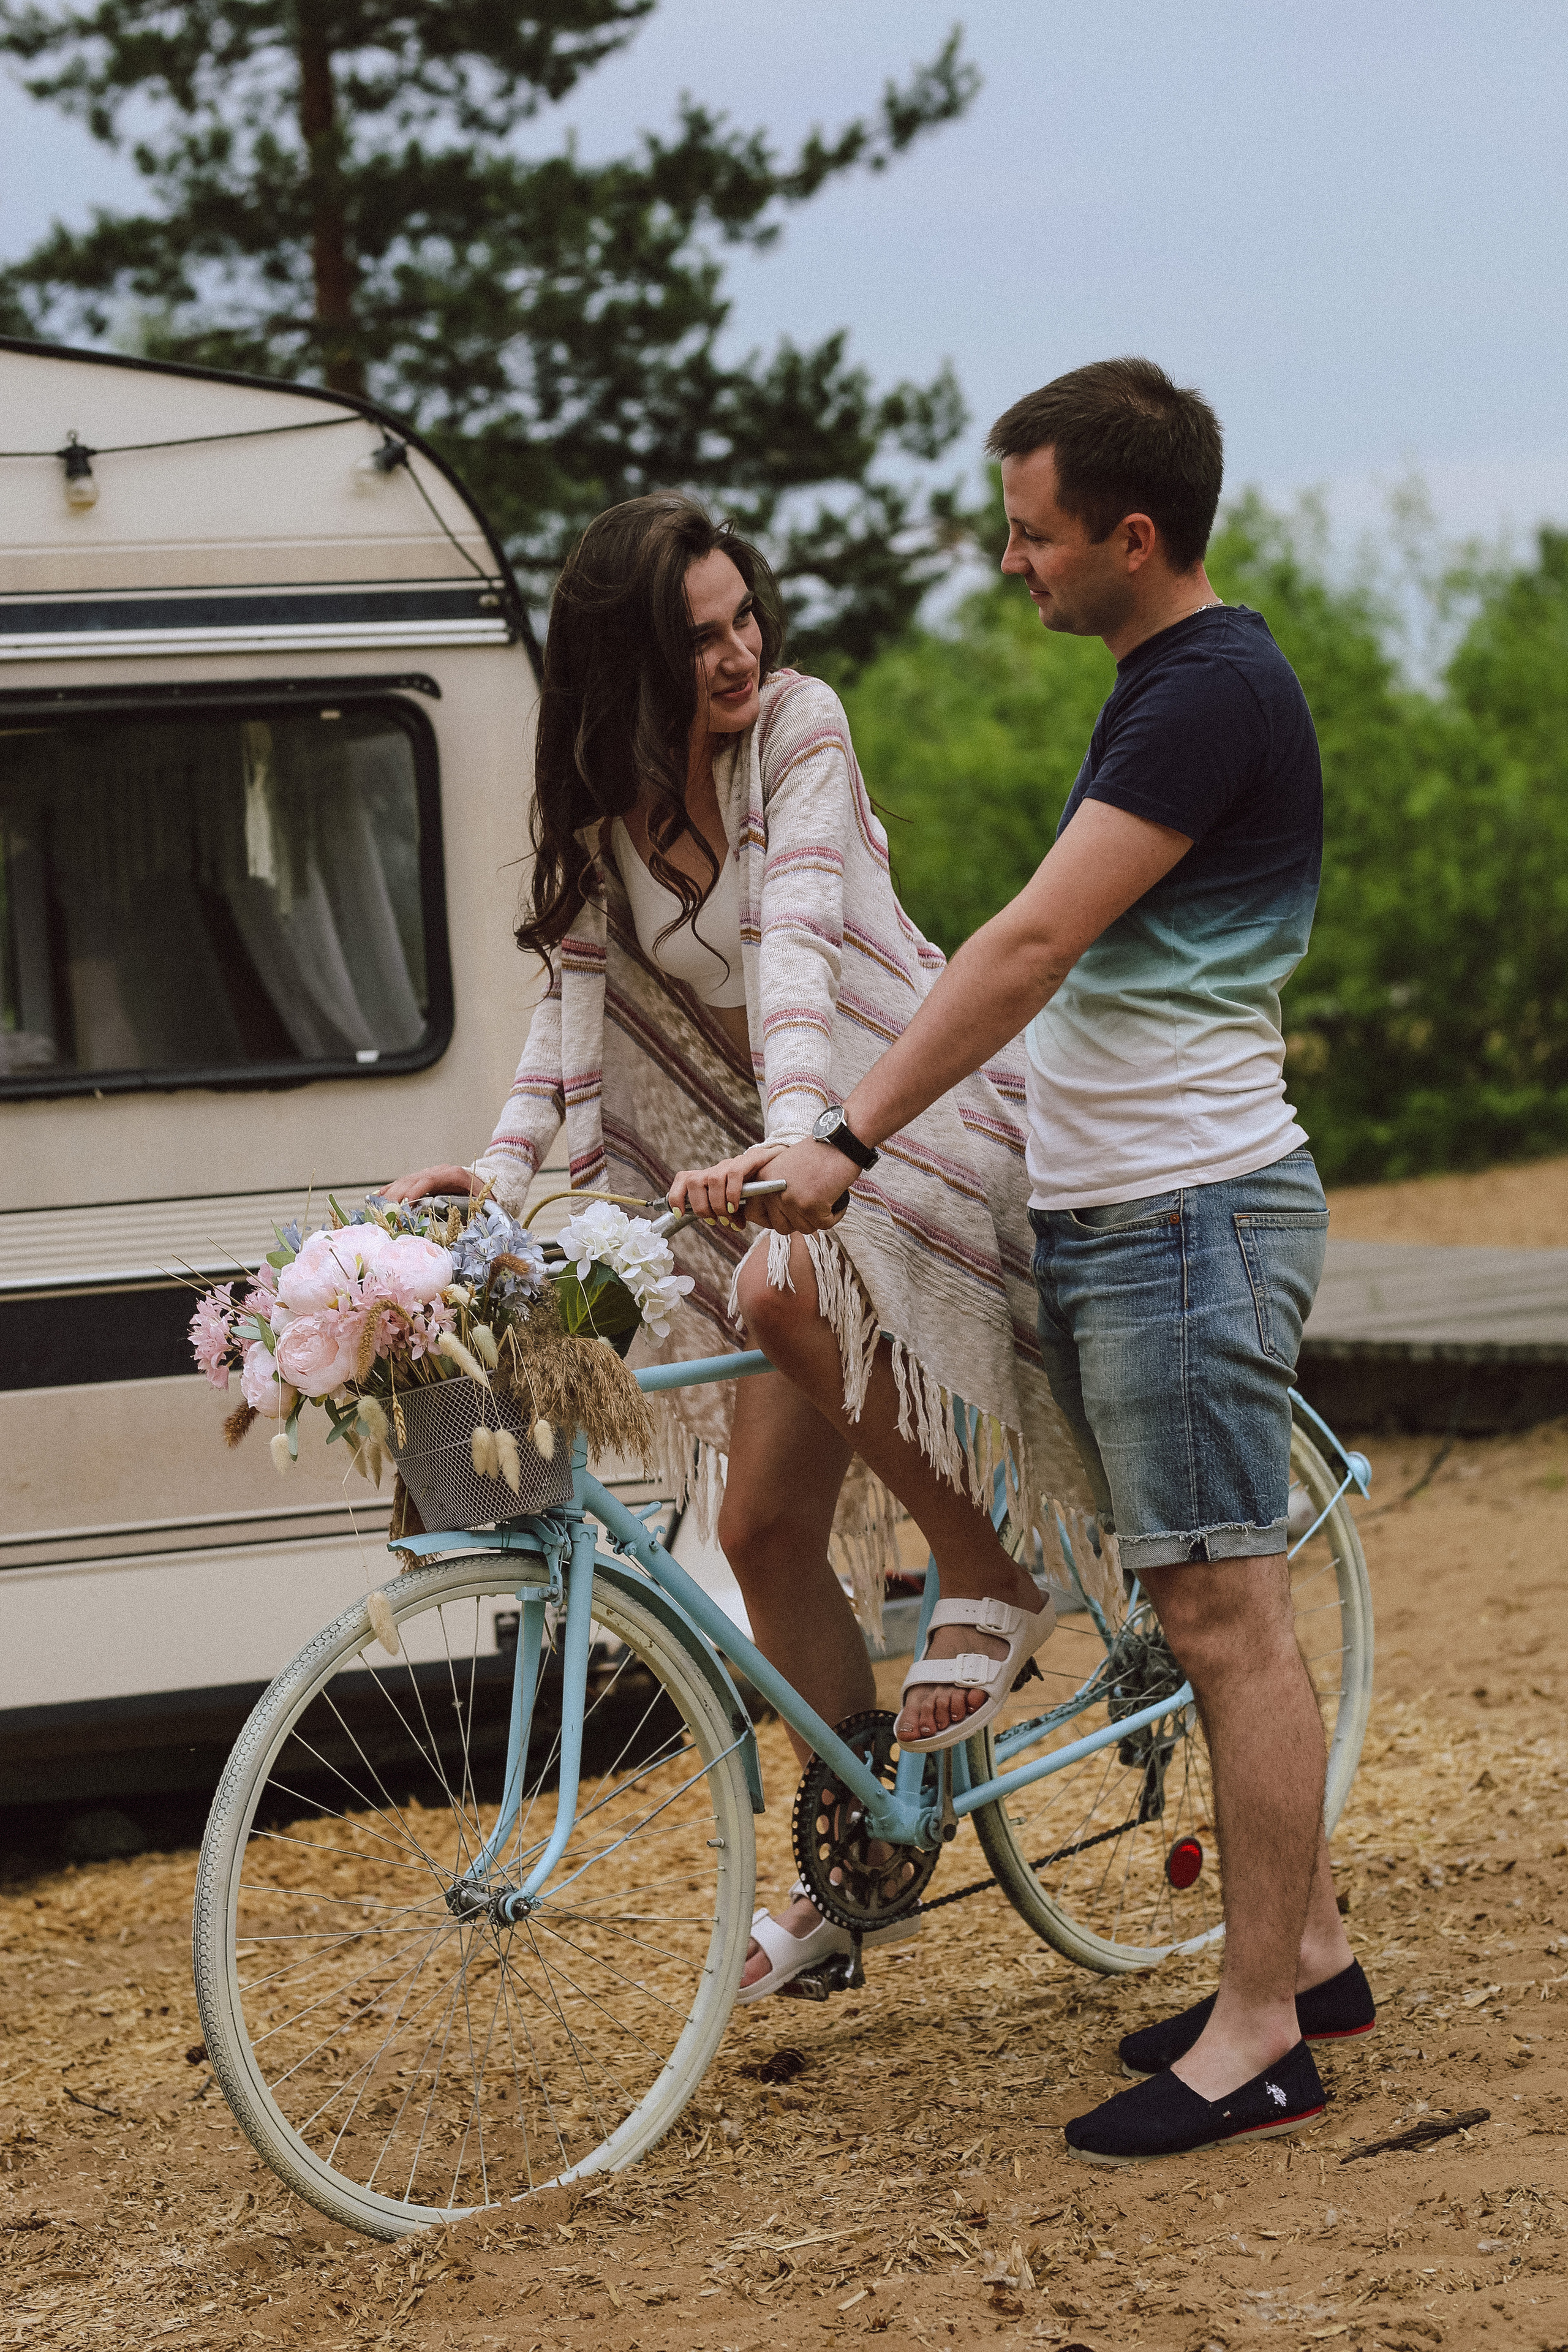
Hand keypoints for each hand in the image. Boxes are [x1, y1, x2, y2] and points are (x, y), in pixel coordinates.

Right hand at [380, 1163, 477, 1205]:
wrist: (480, 1181)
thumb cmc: (481, 1193)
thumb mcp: (482, 1202)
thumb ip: (475, 1212)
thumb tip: (468, 1228)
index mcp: (452, 1174)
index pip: (428, 1180)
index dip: (414, 1191)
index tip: (405, 1203)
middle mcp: (437, 1171)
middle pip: (411, 1180)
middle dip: (397, 1196)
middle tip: (387, 1212)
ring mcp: (427, 1174)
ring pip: (404, 1182)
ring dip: (390, 1195)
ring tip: (379, 1210)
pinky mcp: (420, 1180)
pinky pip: (402, 1184)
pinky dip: (389, 1191)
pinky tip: (377, 1199)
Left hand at [668, 1142, 782, 1229]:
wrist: (783, 1164)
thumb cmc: (761, 1186)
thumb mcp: (741, 1201)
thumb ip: (734, 1212)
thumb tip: (734, 1226)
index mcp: (711, 1178)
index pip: (683, 1179)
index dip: (676, 1196)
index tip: (679, 1214)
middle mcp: (718, 1168)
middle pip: (693, 1182)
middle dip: (701, 1207)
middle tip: (715, 1221)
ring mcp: (732, 1162)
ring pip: (711, 1179)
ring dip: (717, 1203)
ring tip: (729, 1217)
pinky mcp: (750, 1158)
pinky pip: (733, 1174)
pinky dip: (731, 1193)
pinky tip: (737, 1206)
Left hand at [751, 1137, 857, 1231]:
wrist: (839, 1142)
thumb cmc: (817, 1153)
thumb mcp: (784, 1166)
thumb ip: (774, 1188)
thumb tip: (775, 1215)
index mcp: (762, 1179)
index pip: (752, 1212)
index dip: (769, 1219)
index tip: (784, 1216)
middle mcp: (772, 1190)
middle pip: (780, 1226)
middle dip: (798, 1220)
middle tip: (812, 1205)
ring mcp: (791, 1199)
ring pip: (804, 1228)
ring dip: (818, 1218)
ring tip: (825, 1198)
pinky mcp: (810, 1206)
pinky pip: (823, 1224)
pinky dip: (834, 1215)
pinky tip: (836, 1200)